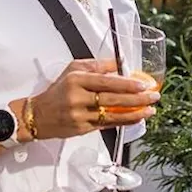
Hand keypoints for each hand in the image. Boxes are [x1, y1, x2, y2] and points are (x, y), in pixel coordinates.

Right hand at [30, 59, 158, 140]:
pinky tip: (136, 118)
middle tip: (153, 96)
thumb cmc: (58, 91)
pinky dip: (124, 122)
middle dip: (137, 99)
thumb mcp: (73, 70)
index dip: (126, 84)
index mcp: (76, 80)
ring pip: (113, 115)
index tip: (142, 84)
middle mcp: (78, 98)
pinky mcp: (83, 129)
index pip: (106, 82)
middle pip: (112, 99)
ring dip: (135, 113)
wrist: (38, 115)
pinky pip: (108, 125)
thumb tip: (120, 63)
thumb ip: (97, 66)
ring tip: (150, 109)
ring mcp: (81, 116)